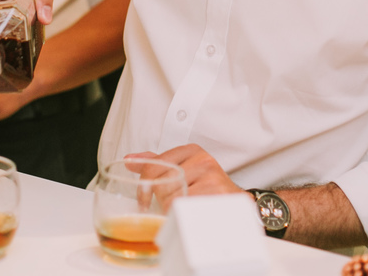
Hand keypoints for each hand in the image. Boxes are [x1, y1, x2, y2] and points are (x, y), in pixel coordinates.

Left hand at [126, 144, 241, 209]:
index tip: (144, 201)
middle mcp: (203, 160)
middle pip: (162, 184)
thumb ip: (157, 164)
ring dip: (172, 212)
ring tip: (182, 212)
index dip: (144, 186)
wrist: (237, 204)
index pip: (155, 165)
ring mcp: (213, 178)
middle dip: (161, 201)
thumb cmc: (207, 188)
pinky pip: (188, 211)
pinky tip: (189, 217)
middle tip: (168, 208)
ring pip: (174, 200)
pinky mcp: (219, 196)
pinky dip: (183, 218)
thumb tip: (130, 159)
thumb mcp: (184, 169)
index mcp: (192, 150)